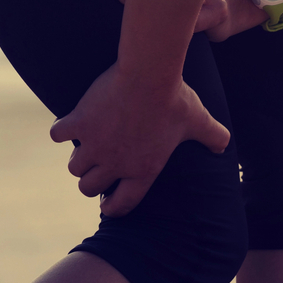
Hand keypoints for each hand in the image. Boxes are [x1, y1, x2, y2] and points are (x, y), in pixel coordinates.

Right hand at [47, 64, 230, 213]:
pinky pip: (58, 135)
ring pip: (74, 167)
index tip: (107, 204)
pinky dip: (60, 131)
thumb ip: (213, 136)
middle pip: (88, 188)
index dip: (113, 207)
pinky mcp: (79, 123)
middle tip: (95, 170)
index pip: (122, 204)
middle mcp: (115, 163)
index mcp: (143, 170)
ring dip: (78, 160)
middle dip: (91, 182)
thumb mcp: (199, 121)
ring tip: (86, 147)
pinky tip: (68, 124)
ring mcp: (95, 145)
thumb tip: (225, 145)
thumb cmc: (175, 100)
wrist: (150, 74)